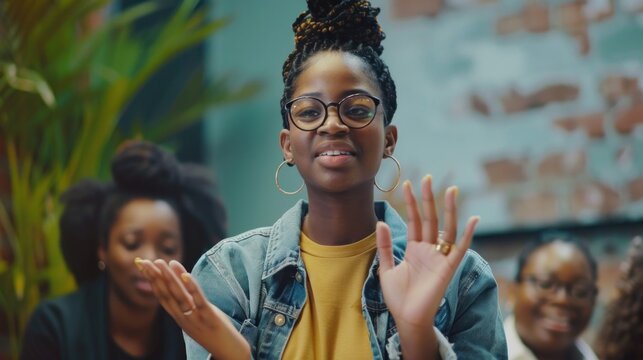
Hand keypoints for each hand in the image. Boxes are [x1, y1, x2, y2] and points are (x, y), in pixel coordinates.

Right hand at [136, 259, 250, 359]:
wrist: (227, 350)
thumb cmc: (211, 328)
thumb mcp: (195, 312)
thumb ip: (187, 297)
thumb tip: (180, 277)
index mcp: (178, 315)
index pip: (161, 295)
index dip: (151, 280)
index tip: (143, 265)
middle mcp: (182, 317)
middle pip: (166, 294)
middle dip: (155, 277)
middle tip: (145, 260)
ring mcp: (195, 318)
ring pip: (179, 296)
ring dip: (170, 278)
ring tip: (162, 262)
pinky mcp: (209, 317)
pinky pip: (199, 300)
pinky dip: (192, 287)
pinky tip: (186, 275)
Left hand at [376, 176, 478, 357]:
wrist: (407, 319)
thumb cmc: (398, 298)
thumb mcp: (386, 268)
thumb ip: (384, 246)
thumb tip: (380, 222)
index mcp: (414, 249)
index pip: (414, 220)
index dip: (411, 203)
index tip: (408, 184)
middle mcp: (428, 250)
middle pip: (430, 219)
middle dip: (428, 199)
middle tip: (427, 178)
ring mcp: (439, 258)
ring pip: (446, 229)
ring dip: (449, 209)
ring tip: (450, 189)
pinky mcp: (448, 268)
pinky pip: (460, 249)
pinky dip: (467, 234)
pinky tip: (473, 218)